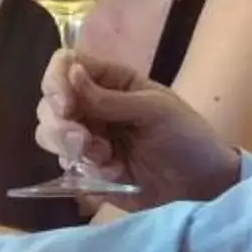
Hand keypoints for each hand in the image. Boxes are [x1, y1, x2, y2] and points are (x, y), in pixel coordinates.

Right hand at [35, 50, 243, 204]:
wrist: (202, 187)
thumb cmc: (187, 138)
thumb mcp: (155, 111)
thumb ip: (109, 98)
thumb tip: (70, 73)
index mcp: (110, 81)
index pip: (66, 65)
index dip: (57, 82)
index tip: (66, 107)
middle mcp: (92, 105)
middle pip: (49, 103)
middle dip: (59, 124)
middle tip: (83, 142)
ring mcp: (88, 137)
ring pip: (50, 134)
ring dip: (69, 147)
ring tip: (104, 158)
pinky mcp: (88, 169)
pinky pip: (65, 166)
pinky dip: (85, 171)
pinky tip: (115, 175)